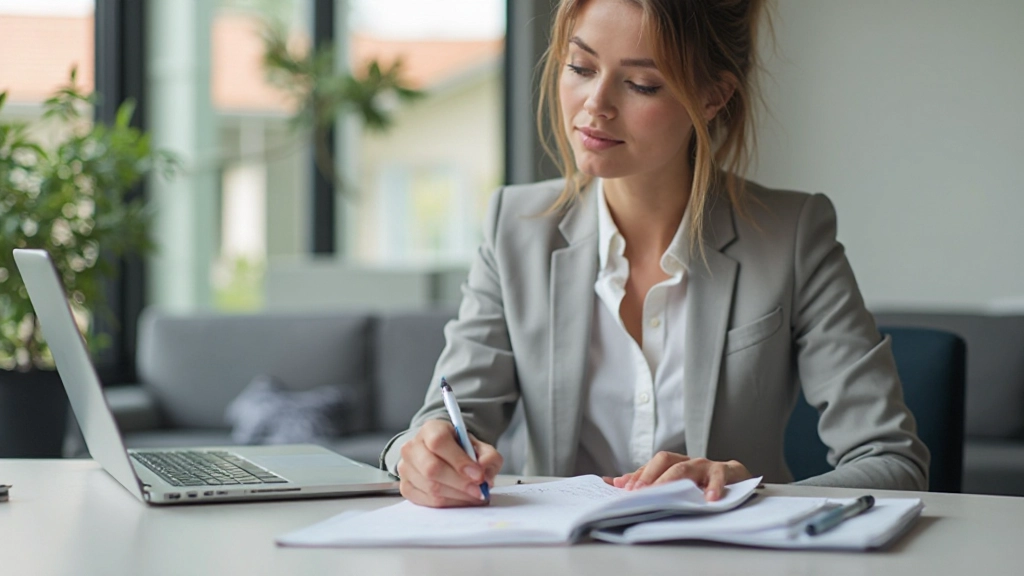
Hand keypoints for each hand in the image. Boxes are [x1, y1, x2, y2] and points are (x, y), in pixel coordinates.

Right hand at [397, 419, 502, 507]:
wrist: (444, 457)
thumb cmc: (461, 451)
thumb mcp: (479, 447)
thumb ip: (488, 456)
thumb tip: (484, 470)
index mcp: (431, 429)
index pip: (439, 442)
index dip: (459, 461)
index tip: (478, 474)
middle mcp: (413, 447)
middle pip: (432, 468)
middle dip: (460, 483)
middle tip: (479, 490)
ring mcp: (406, 467)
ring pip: (430, 487)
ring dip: (457, 495)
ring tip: (473, 495)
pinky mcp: (405, 486)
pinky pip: (426, 500)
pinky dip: (448, 503)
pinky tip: (460, 499)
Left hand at [610, 452, 750, 500]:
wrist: (737, 479)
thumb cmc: (702, 483)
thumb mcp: (676, 484)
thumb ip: (648, 483)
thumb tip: (613, 482)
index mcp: (674, 464)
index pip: (652, 465)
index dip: (638, 475)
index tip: (624, 487)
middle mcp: (687, 461)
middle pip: (665, 461)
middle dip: (651, 475)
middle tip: (641, 491)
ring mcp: (705, 466)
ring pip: (687, 467)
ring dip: (674, 480)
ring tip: (665, 494)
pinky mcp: (725, 471)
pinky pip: (718, 476)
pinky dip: (713, 486)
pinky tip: (709, 499)